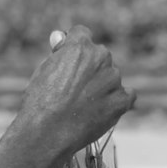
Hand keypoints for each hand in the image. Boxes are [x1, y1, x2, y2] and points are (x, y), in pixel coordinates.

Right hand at [20, 24, 134, 155]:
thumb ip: (58, 53)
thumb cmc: (39, 101)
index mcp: (80, 46)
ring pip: (111, 77)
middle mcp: (101, 57)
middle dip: (90, 68)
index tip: (68, 60)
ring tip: (82, 106)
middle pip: (99, 56)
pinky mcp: (121, 100)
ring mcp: (113, 79)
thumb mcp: (43, 70)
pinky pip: (127, 95)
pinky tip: (101, 110)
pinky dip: (117, 101)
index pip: (82, 34)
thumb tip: (60, 36)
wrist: (46, 133)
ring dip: (102, 86)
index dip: (73, 48)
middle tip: (73, 89)